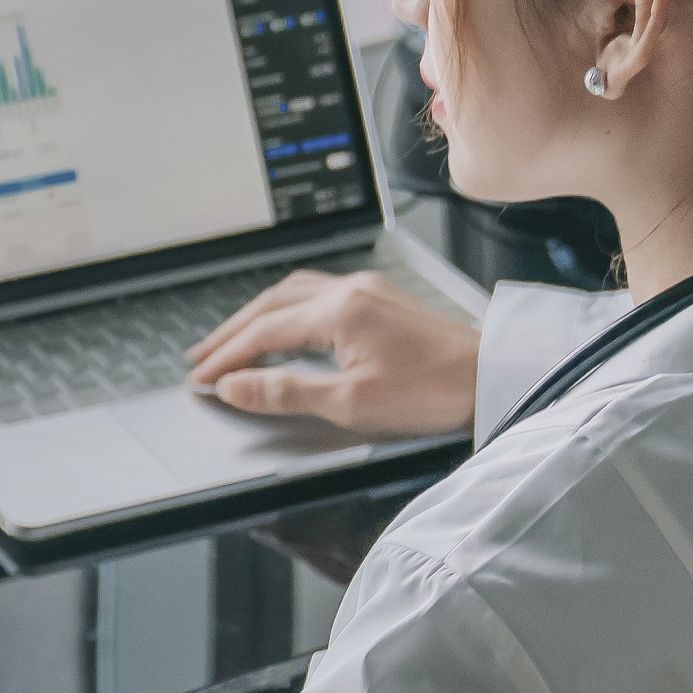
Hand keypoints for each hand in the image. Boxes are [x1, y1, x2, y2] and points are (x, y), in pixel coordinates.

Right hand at [186, 268, 479, 437]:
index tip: (203, 379)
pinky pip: (317, 293)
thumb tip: (235, 385)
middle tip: (202, 358)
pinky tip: (284, 323)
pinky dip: (286, 309)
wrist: (490, 377)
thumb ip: (285, 391)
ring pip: (292, 292)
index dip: (227, 357)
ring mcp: (367, 290)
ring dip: (257, 316)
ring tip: (233, 340)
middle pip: (270, 304)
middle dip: (232, 332)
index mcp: (339, 310)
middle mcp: (349, 290)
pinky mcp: (381, 299)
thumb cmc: (432, 391)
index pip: (263, 332)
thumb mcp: (350, 402)